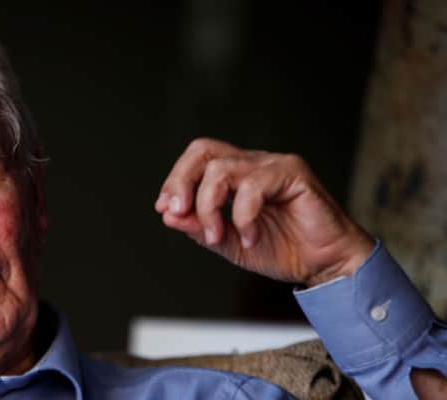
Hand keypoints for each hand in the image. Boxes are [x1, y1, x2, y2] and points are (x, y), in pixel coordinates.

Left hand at [154, 138, 374, 285]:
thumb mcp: (230, 244)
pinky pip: (253, 186)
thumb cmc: (285, 251)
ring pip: (222, 169)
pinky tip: (250, 237)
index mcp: (238, 175)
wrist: (327, 266)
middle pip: (204, 150)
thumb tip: (168, 216)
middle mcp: (254, 164)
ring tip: (217, 236)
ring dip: (210, 207)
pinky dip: (243, 216)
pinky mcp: (294, 174)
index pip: (198, 159)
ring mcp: (274, 166)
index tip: (165, 209)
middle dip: (182, 179)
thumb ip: (201, 228)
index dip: (176, 180)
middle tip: (177, 211)